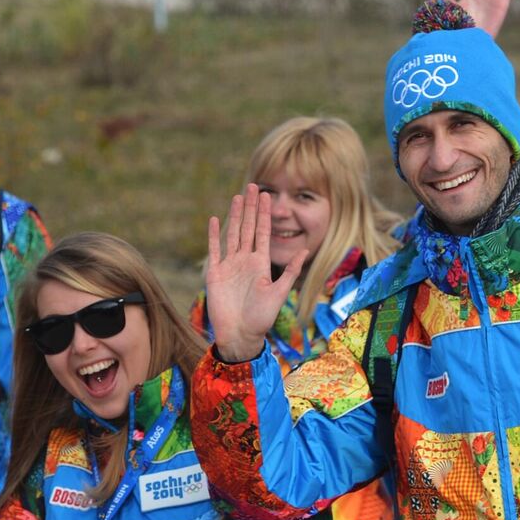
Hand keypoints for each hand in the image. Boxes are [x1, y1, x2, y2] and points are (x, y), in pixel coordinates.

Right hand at [204, 185, 304, 363]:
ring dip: (235, 215)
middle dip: (251, 207)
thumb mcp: (279, 292)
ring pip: (233, 234)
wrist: (240, 334)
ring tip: (237, 196)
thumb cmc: (261, 318)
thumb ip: (290, 271)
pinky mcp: (215, 273)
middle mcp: (246, 260)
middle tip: (252, 186)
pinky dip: (214, 235)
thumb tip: (305, 251)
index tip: (266, 195)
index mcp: (261, 263)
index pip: (263, 232)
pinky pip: (215, 250)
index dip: (264, 214)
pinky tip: (215, 219)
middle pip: (248, 228)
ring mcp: (230, 265)